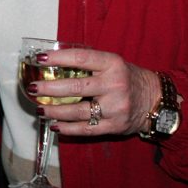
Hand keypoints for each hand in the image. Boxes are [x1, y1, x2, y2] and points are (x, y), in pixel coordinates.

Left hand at [28, 48, 160, 136]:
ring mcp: (115, 107)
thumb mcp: (112, 63)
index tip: (39, 59)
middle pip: (75, 87)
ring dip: (54, 111)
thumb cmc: (126, 78)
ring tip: (39, 108)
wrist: (155, 100)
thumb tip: (51, 62)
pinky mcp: (116, 126)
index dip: (58, 58)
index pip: (81, 58)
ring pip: (78, 111)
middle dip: (49, 88)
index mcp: (112, 64)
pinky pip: (86, 129)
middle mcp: (114, 85)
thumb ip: (88, 63)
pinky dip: (68, 128)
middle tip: (32, 88)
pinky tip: (55, 125)